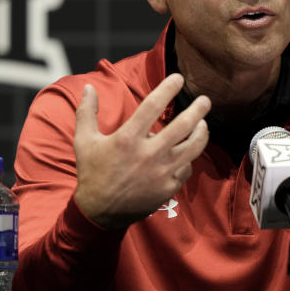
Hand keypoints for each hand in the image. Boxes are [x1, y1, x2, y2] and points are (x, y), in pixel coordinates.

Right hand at [72, 74, 210, 229]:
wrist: (100, 212)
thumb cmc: (92, 173)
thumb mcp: (84, 141)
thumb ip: (87, 112)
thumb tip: (89, 87)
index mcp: (127, 139)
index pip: (152, 106)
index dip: (168, 88)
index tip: (178, 78)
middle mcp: (148, 154)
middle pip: (182, 125)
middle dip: (198, 109)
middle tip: (205, 100)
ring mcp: (161, 172)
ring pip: (192, 147)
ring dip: (201, 132)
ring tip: (203, 123)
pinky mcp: (169, 187)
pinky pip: (187, 167)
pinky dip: (188, 158)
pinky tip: (187, 152)